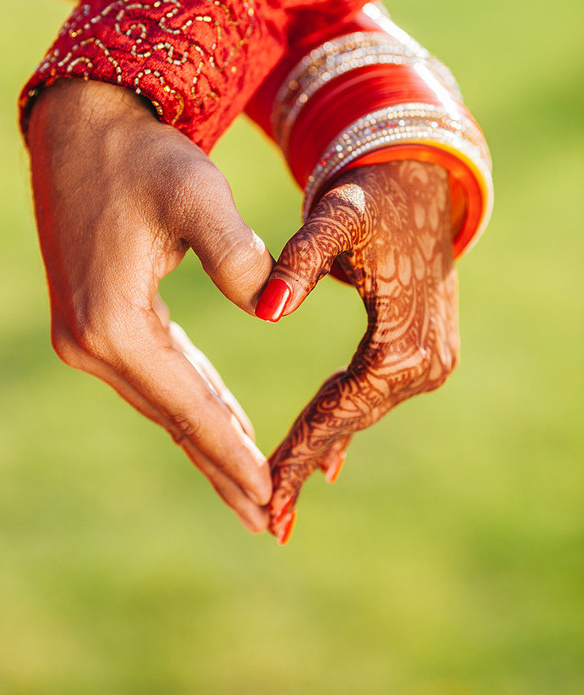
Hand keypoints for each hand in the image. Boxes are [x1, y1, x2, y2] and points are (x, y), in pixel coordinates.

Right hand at [27, 79, 272, 530]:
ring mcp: (82, 336)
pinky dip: (189, 401)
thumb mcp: (197, 194)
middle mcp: (88, 342)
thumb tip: (271, 308)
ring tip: (250, 485)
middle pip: (171, 417)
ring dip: (206, 439)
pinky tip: (220, 421)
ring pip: (161, 402)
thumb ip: (238, 254)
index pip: (186, 405)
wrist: (84, 127)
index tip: (271, 497)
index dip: (232, 453)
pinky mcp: (90, 321)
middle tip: (269, 519)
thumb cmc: (143, 156)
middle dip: (222, 465)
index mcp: (112, 322)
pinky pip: (151, 375)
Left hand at [261, 160, 458, 542]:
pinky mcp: (423, 349)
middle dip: (305, 463)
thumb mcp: (334, 219)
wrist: (417, 177)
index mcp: (402, 340)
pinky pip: (373, 395)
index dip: (299, 448)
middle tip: (265, 517)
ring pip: (361, 411)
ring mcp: (431, 358)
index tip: (262, 487)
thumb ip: (298, 259)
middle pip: (352, 420)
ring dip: (321, 447)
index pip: (341, 407)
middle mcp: (426, 360)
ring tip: (280, 497)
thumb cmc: (369, 194)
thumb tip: (265, 309)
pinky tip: (322, 459)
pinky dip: (342, 421)